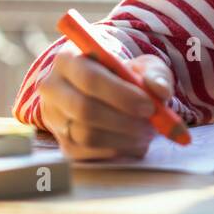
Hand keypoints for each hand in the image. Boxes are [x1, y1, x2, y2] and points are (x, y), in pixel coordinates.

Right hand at [37, 44, 175, 159]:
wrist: (103, 90)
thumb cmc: (123, 74)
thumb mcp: (142, 65)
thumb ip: (155, 74)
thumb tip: (160, 90)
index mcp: (68, 59)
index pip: (90, 78)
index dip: (122, 95)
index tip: (149, 105)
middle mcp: (52, 88)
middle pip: (84, 110)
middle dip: (124, 120)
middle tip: (150, 123)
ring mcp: (53, 118)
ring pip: (85, 135)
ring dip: (122, 138)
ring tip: (147, 133)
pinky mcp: (62, 143)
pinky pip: (87, 154)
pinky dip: (116, 151)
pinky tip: (133, 142)